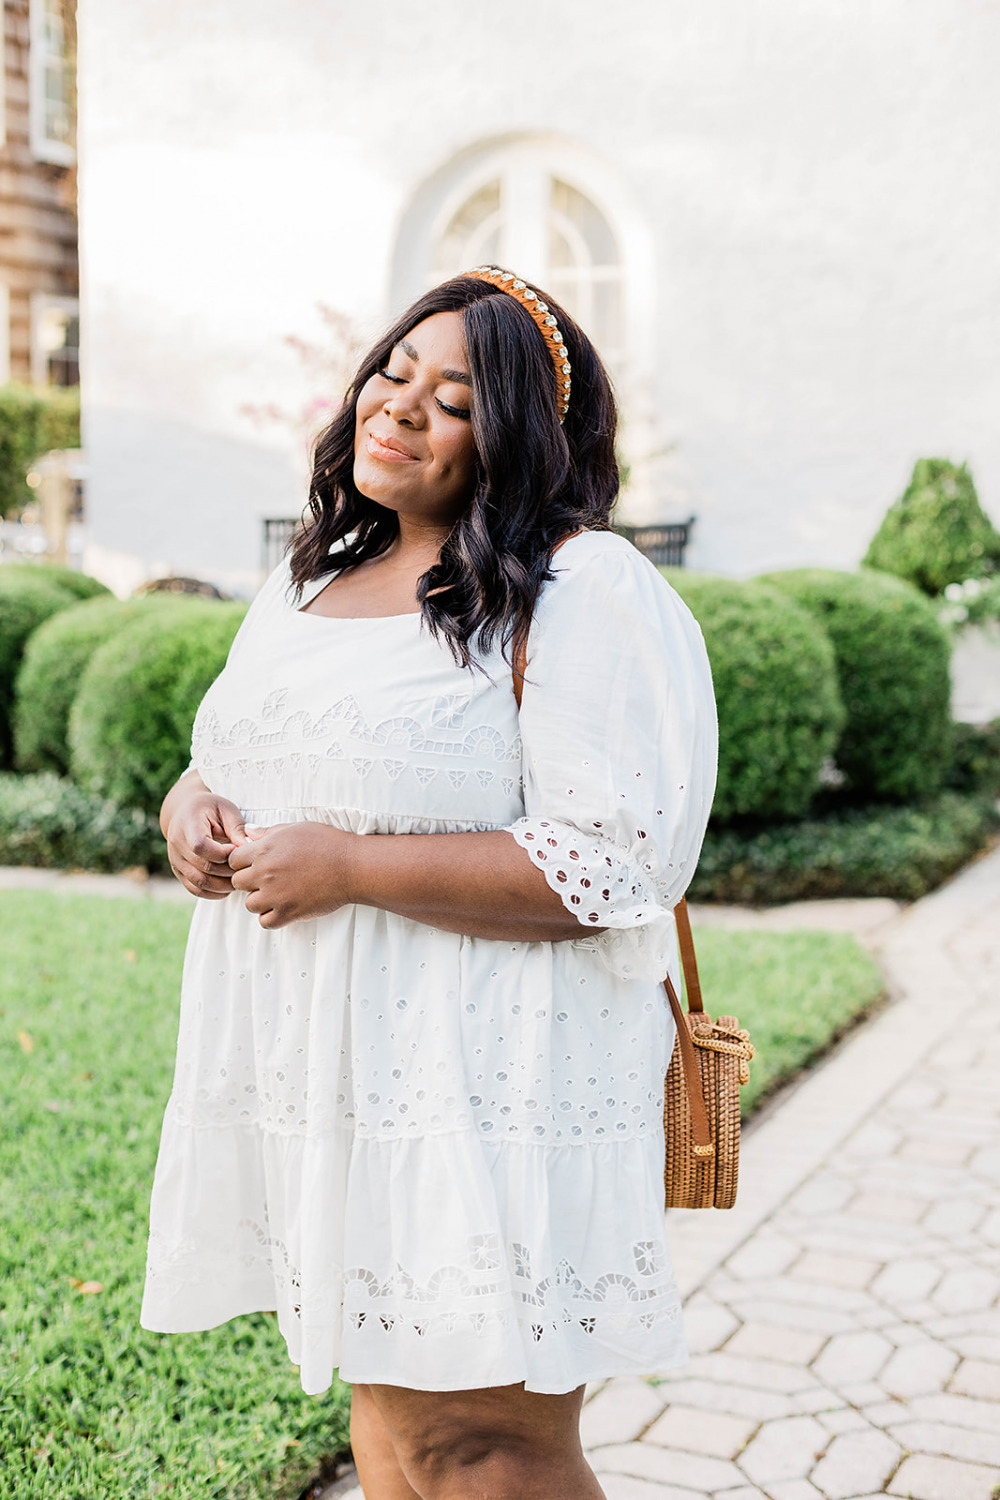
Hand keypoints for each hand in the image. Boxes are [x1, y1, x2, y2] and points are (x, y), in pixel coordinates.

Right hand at [163, 785, 248, 898]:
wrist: (184, 811)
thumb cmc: (209, 808)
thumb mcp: (225, 809)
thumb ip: (237, 827)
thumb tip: (249, 847)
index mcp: (187, 825)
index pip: (201, 846)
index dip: (223, 853)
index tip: (239, 850)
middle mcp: (176, 844)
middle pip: (203, 868)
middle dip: (228, 871)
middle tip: (246, 869)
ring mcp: (175, 860)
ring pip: (199, 883)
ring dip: (222, 886)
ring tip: (239, 879)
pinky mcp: (179, 872)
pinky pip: (195, 889)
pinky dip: (213, 893)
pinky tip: (227, 888)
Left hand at [228, 822, 357, 928]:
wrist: (352, 867)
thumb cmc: (328, 843)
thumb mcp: (296, 829)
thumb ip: (268, 832)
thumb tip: (249, 832)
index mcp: (264, 850)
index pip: (233, 860)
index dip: (242, 861)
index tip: (255, 863)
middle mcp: (265, 873)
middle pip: (238, 882)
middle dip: (249, 880)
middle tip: (267, 878)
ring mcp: (275, 895)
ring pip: (250, 904)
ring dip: (260, 899)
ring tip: (277, 893)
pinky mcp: (288, 912)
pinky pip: (265, 921)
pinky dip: (271, 916)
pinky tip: (283, 906)